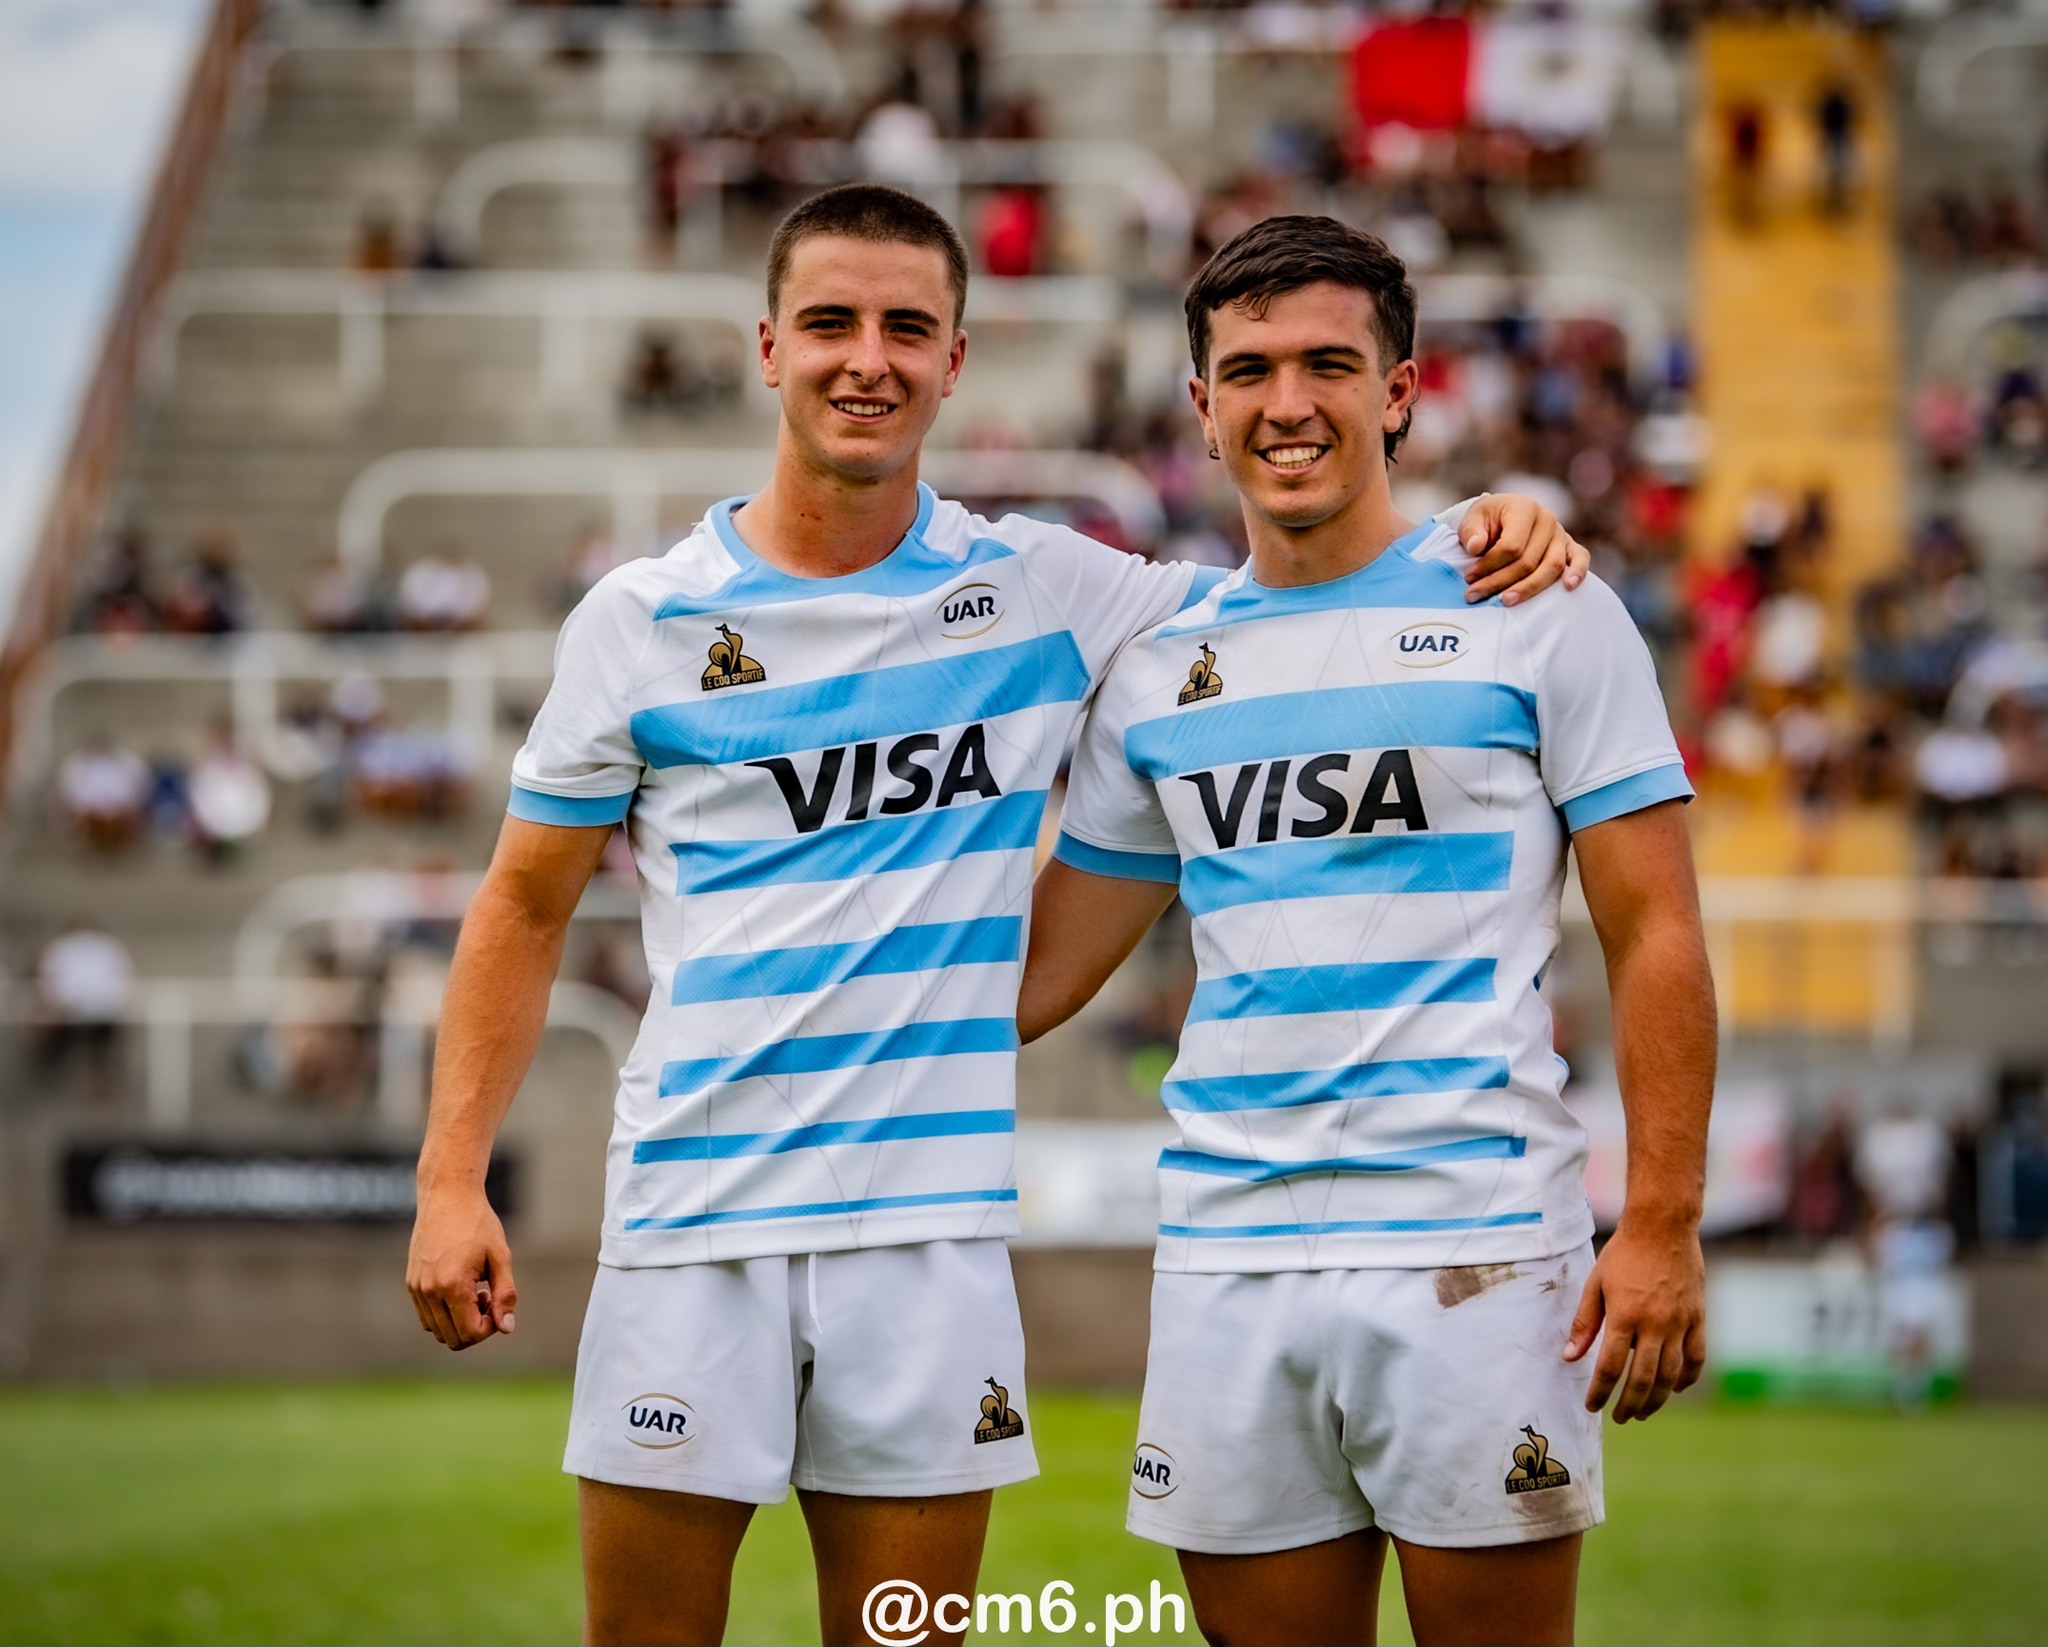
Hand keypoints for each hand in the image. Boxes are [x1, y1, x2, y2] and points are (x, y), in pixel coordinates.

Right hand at [407, 1182, 517, 1349]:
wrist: (447, 1196)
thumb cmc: (478, 1223)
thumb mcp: (500, 1257)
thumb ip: (505, 1294)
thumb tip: (507, 1328)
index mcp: (452, 1285)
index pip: (469, 1333)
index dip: (490, 1328)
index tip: (498, 1303)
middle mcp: (429, 1291)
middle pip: (452, 1338)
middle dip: (475, 1327)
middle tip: (488, 1297)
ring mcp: (416, 1288)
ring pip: (437, 1331)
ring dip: (459, 1322)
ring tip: (475, 1292)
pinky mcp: (411, 1282)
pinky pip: (426, 1316)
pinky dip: (444, 1314)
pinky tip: (460, 1287)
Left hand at [1459, 493, 1589, 606]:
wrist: (1502, 517)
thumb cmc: (1487, 521)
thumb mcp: (1472, 519)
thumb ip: (1471, 532)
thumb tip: (1475, 547)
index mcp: (1524, 508)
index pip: (1511, 545)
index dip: (1489, 565)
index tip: (1469, 578)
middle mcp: (1546, 519)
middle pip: (1529, 561)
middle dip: (1500, 582)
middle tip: (1475, 595)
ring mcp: (1560, 533)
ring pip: (1552, 567)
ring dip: (1529, 588)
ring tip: (1506, 601)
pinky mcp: (1570, 546)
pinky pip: (1580, 558)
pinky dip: (1578, 572)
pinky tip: (1568, 587)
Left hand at [1563, 1220, 1706, 1420]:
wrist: (1663, 1227)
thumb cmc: (1624, 1254)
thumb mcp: (1595, 1284)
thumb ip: (1585, 1323)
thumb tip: (1570, 1357)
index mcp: (1624, 1316)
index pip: (1609, 1367)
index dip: (1600, 1392)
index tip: (1592, 1407)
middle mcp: (1655, 1324)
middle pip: (1643, 1379)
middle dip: (1629, 1404)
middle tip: (1620, 1417)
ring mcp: (1680, 1322)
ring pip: (1671, 1375)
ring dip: (1657, 1399)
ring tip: (1643, 1411)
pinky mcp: (1699, 1318)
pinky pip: (1696, 1357)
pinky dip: (1686, 1378)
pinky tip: (1676, 1388)